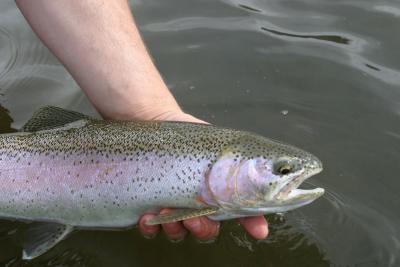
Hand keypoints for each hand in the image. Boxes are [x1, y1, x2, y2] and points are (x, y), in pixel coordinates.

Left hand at [137, 109, 268, 241]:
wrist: (155, 118)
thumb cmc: (194, 136)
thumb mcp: (229, 147)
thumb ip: (254, 164)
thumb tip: (298, 168)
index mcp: (221, 191)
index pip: (241, 214)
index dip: (252, 224)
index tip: (259, 231)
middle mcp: (200, 203)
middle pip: (208, 231)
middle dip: (204, 229)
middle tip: (197, 217)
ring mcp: (174, 206)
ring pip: (180, 234)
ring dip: (176, 228)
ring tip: (165, 209)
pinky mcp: (149, 207)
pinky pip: (151, 229)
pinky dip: (151, 226)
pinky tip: (147, 216)